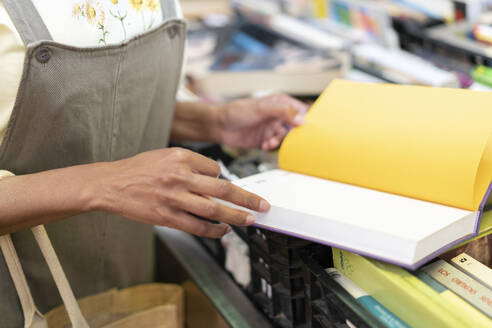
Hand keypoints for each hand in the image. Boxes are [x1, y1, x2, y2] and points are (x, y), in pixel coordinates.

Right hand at [91, 148, 269, 237]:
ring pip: (215, 210)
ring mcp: (174, 198)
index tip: (227, 187)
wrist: (111, 184)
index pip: (215, 168)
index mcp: (181, 157)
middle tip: (263, 205)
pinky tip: (223, 231)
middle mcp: (180, 176)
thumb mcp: (165, 155)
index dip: (223, 178)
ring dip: (236, 217)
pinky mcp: (167, 217)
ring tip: (250, 220)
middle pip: (223, 189)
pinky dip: (214, 230)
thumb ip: (191, 165)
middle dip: (248, 199)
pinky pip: (198, 226)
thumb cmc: (138, 169)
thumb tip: (216, 180)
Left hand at [216, 94, 307, 149]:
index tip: (304, 128)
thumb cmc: (236, 111)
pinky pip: (276, 146)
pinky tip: (264, 145)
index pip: (301, 110)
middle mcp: (278, 116)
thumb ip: (282, 111)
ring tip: (270, 141)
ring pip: (286, 138)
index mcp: (280, 103)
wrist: (219, 125)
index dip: (305, 119)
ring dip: (280, 141)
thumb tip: (301, 118)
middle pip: (296, 127)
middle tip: (286, 137)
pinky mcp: (266, 140)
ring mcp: (272, 128)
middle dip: (292, 134)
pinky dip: (272, 147)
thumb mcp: (261, 108)